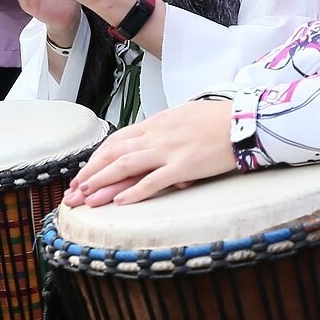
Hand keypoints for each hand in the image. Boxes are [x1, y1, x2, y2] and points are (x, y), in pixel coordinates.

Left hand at [64, 97, 238, 204]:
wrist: (245, 121)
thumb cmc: (220, 120)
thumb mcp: (185, 116)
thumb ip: (166, 129)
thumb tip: (153, 141)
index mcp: (157, 123)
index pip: (118, 139)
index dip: (97, 157)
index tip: (84, 172)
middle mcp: (158, 135)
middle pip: (114, 153)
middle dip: (91, 173)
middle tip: (74, 191)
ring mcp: (169, 150)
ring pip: (126, 166)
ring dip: (103, 182)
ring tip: (86, 197)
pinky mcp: (184, 166)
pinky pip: (154, 181)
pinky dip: (134, 192)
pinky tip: (120, 202)